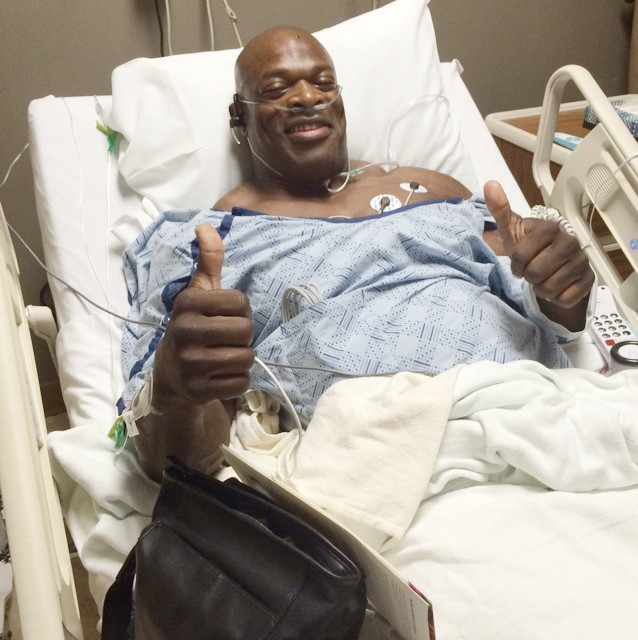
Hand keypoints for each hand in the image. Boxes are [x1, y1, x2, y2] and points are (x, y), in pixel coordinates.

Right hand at [153, 224, 254, 408]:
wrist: (171, 374)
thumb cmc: (194, 327)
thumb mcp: (199, 294)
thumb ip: (208, 262)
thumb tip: (206, 226)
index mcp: (187, 303)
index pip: (241, 303)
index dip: (240, 311)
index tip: (224, 316)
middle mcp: (185, 331)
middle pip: (246, 331)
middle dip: (243, 336)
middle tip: (227, 339)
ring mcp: (190, 364)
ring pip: (246, 358)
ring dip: (242, 359)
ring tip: (225, 357)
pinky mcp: (198, 390)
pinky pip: (240, 383)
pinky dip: (238, 380)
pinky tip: (222, 376)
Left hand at [484, 180, 593, 308]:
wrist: (550, 265)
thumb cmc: (528, 247)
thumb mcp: (511, 230)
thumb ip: (500, 209)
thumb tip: (489, 185)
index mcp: (550, 229)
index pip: (520, 256)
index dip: (516, 264)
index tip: (520, 260)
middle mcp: (570, 242)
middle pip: (535, 273)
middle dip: (529, 276)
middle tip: (532, 270)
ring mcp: (581, 261)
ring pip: (549, 288)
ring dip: (541, 288)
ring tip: (543, 277)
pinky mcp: (588, 279)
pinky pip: (565, 298)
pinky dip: (556, 298)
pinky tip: (556, 286)